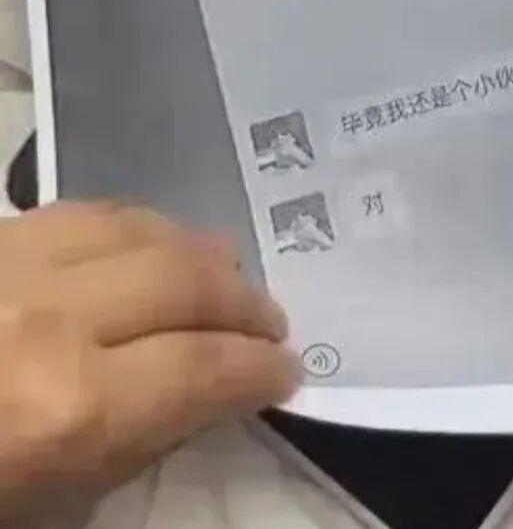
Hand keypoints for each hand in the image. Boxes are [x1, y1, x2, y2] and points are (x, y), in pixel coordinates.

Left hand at [0, 201, 298, 523]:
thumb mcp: (44, 502)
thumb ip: (128, 446)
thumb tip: (203, 398)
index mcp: (65, 408)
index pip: (203, 368)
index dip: (259, 368)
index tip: (287, 372)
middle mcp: (51, 319)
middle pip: (188, 282)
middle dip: (244, 304)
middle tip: (270, 325)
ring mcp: (16, 261)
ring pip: (145, 230)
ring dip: (197, 255)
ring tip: (223, 280)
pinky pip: (87, 211)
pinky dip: (137, 229)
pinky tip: (152, 248)